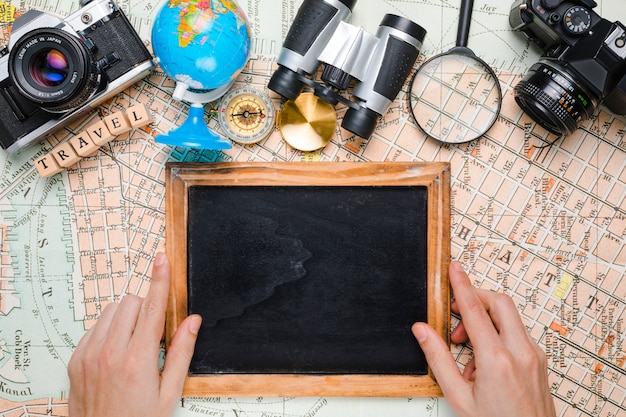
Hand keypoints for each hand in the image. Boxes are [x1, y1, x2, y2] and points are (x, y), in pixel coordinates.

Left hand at [68, 253, 201, 416]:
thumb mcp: (169, 393)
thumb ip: (182, 353)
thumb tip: (193, 321)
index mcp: (138, 361)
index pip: (152, 309)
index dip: (159, 280)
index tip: (161, 260)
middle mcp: (110, 353)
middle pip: (130, 303)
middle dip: (145, 308)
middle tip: (153, 332)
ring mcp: (89, 356)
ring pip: (111, 310)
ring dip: (126, 317)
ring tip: (134, 342)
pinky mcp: (76, 360)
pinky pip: (94, 326)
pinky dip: (109, 329)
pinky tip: (117, 350)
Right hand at [412, 261, 555, 416]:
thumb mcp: (458, 396)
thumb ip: (438, 359)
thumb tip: (422, 331)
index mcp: (497, 360)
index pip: (474, 310)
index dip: (462, 285)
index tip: (455, 269)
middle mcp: (520, 353)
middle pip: (499, 303)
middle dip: (476, 298)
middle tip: (455, 313)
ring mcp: (534, 355)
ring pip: (509, 317)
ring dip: (485, 320)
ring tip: (466, 348)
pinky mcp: (539, 360)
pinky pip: (516, 333)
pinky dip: (497, 335)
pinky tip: (482, 360)